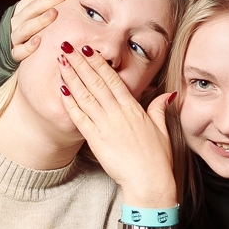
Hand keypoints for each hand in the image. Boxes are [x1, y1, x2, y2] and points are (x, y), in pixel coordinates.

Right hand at [9, 0, 73, 64]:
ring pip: (26, 27)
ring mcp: (15, 36)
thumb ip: (48, 5)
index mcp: (24, 8)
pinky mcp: (14, 53)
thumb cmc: (28, 32)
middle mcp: (18, 20)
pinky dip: (29, 46)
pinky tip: (38, 41)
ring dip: (40, 20)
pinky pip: (20, 50)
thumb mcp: (35, 16)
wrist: (6, 54)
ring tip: (54, 13)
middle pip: (34, 7)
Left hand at [58, 46, 176, 207]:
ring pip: (86, 96)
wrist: (150, 182)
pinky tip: (61, 91)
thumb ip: (159, 108)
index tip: (88, 49)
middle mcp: (118, 114)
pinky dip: (70, 104)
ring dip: (72, 77)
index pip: (113, 80)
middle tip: (67, 47)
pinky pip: (80, 118)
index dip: (98, 63)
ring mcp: (106, 126)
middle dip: (80, 63)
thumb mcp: (162, 130)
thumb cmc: (157, 159)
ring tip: (61, 62)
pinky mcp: (96, 141)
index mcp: (133, 109)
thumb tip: (166, 94)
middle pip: (96, 82)